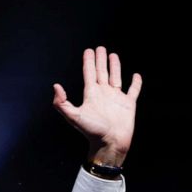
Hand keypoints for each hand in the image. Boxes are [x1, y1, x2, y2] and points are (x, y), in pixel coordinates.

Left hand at [53, 46, 141, 165]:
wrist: (110, 143)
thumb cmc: (92, 131)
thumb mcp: (74, 116)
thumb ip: (62, 103)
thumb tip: (56, 86)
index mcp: (91, 95)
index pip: (89, 74)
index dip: (88, 62)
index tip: (88, 51)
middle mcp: (103, 94)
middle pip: (101, 72)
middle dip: (100, 60)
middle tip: (99, 48)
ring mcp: (116, 98)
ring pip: (115, 77)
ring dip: (115, 66)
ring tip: (113, 55)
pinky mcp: (128, 104)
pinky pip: (133, 90)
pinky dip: (136, 83)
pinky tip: (135, 75)